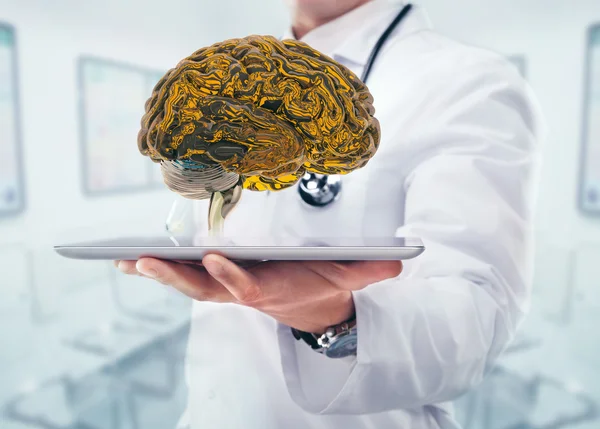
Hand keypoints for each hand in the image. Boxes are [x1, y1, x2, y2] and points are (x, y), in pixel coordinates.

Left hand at [115, 256, 401, 333]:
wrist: (311, 310)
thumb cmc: (324, 286)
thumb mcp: (349, 278)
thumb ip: (371, 271)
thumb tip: (402, 263)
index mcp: (272, 289)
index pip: (248, 287)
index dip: (231, 276)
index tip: (212, 259)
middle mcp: (244, 292)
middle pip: (204, 289)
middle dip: (174, 277)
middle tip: (142, 260)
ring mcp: (227, 290)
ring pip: (188, 285)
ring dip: (158, 273)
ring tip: (123, 258)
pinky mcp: (218, 283)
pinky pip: (183, 277)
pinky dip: (157, 271)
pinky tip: (129, 260)